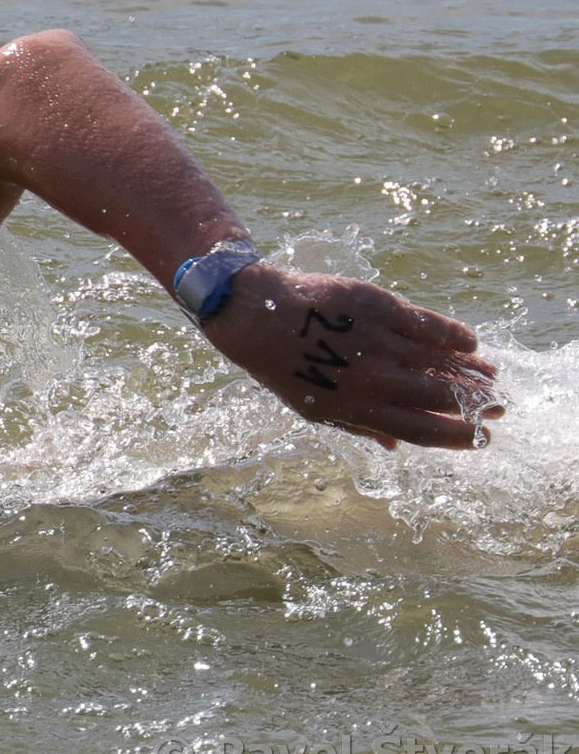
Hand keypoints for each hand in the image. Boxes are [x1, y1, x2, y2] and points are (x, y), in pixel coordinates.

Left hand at [201, 263, 502, 449]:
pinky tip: (469, 343)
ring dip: (473, 372)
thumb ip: (359, 426)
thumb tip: (396, 446)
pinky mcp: (380, 307)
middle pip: (440, 396)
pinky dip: (454, 335)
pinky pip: (429, 325)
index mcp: (356, 409)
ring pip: (442, 361)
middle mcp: (372, 378)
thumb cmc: (282, 365)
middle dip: (476, 404)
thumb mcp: (313, 408)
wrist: (257, 314)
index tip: (482, 437)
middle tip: (497, 405)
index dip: (458, 436)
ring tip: (491, 377)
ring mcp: (378, 341)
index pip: (422, 430)